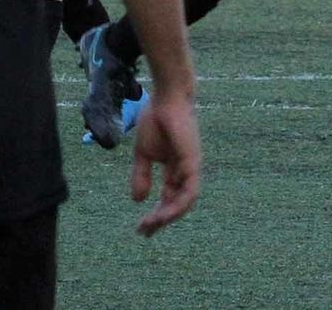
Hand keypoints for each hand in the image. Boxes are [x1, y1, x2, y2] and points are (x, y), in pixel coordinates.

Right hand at [128, 90, 201, 236]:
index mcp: (174, 169)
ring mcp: (191, 168)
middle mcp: (185, 171)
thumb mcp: (143, 154)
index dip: (156, 213)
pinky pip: (189, 191)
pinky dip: (177, 205)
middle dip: (161, 220)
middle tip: (144, 232)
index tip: (142, 228)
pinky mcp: (194, 163)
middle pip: (176, 203)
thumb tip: (137, 201)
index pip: (168, 197)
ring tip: (151, 225)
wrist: (165, 99)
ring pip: (184, 202)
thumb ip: (141, 176)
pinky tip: (162, 214)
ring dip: (167, 216)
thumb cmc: (155, 120)